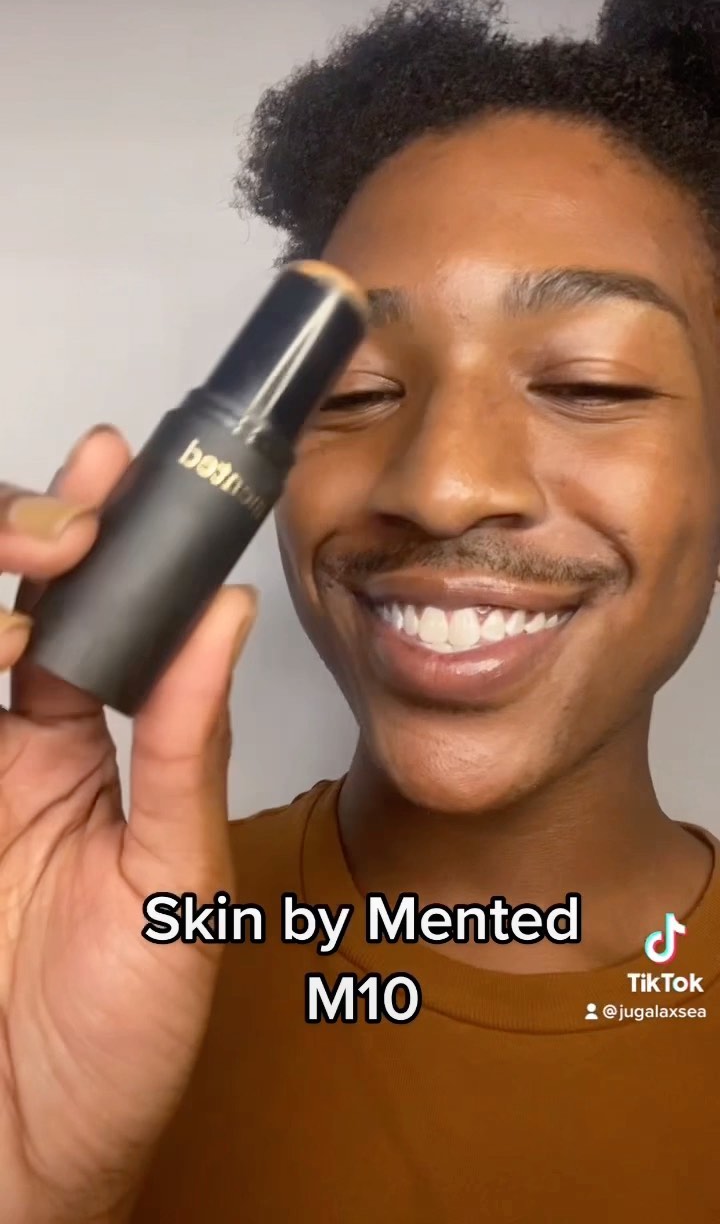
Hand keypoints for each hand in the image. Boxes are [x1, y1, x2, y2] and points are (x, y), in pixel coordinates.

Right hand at [0, 426, 256, 1222]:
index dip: (100, 537)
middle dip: (31, 539)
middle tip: (68, 515)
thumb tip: (225, 622)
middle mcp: (16, 750)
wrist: (39, 1146)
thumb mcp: (178, 882)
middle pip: (11, 610)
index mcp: (88, 754)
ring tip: (35, 569)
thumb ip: (191, 747)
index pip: (92, 616)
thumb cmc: (120, 1033)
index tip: (117, 466)